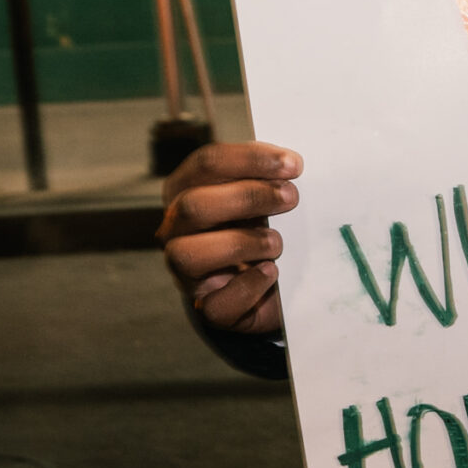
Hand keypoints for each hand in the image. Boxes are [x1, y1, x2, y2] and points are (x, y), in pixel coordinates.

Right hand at [159, 140, 300, 337]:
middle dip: (248, 197)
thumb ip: (265, 177)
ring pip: (189, 254)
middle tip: (291, 198)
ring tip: (276, 243)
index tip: (292, 164)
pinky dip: (248, 286)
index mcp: (185, 190)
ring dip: (242, 243)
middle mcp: (175, 230)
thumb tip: (288, 164)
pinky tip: (271, 273)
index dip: (250, 160)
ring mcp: (185, 272)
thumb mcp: (258, 197)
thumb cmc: (258, 229)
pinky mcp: (206, 308)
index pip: (206, 164)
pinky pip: (216, 304)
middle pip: (193, 205)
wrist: (264, 286)